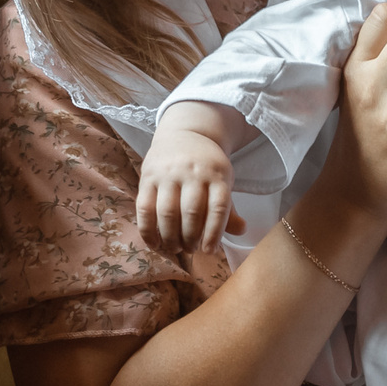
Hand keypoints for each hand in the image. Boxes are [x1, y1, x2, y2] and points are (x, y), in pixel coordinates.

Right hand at [138, 127, 237, 253]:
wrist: (184, 134)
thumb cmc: (207, 166)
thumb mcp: (223, 181)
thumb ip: (229, 209)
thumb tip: (241, 231)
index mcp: (217, 174)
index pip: (218, 207)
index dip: (214, 233)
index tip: (210, 251)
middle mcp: (193, 172)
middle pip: (191, 212)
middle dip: (190, 238)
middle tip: (191, 250)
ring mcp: (168, 174)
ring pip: (167, 212)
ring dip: (170, 237)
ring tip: (175, 248)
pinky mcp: (148, 177)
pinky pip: (145, 208)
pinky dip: (148, 230)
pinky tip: (154, 244)